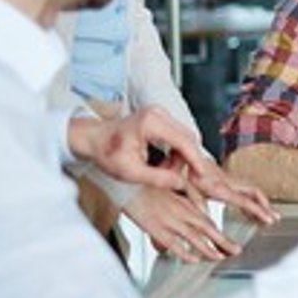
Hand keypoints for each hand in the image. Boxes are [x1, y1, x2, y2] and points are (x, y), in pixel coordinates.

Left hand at [68, 109, 276, 225]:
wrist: (92, 139)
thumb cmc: (105, 153)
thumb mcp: (129, 171)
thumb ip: (157, 178)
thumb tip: (181, 184)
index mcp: (151, 122)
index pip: (184, 142)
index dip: (196, 162)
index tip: (204, 178)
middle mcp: (159, 114)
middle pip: (188, 140)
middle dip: (186, 163)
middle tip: (178, 181)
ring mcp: (161, 115)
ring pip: (184, 140)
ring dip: (179, 160)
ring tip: (160, 173)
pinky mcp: (161, 120)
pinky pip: (177, 139)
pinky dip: (174, 154)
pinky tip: (160, 165)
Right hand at [124, 186, 238, 262]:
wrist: (125, 180)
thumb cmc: (143, 182)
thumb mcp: (166, 183)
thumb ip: (182, 192)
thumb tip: (195, 204)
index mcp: (183, 199)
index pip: (205, 217)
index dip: (217, 230)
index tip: (225, 240)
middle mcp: (179, 210)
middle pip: (206, 227)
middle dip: (223, 240)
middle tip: (235, 250)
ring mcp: (168, 219)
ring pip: (194, 237)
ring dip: (209, 249)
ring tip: (219, 257)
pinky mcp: (154, 227)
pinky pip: (173, 243)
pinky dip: (184, 252)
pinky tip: (193, 259)